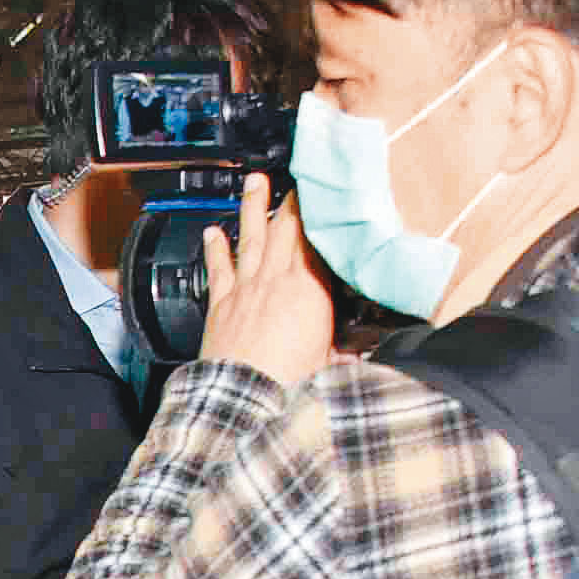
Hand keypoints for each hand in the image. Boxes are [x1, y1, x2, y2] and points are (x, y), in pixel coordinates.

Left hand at [198, 173, 336, 384]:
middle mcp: (276, 282)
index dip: (319, 216)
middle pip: (285, 231)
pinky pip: (218, 268)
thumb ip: (348, 351)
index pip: (317, 243)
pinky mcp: (220, 305)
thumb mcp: (331, 365)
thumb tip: (365, 352)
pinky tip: (212, 231)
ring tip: (255, 181)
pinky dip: (216, 248)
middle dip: (291, 201)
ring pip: (250, 238)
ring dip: (253, 207)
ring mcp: (245, 290)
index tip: (324, 194)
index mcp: (310, 292)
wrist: (243, 401)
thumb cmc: (289, 385)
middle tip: (295, 176)